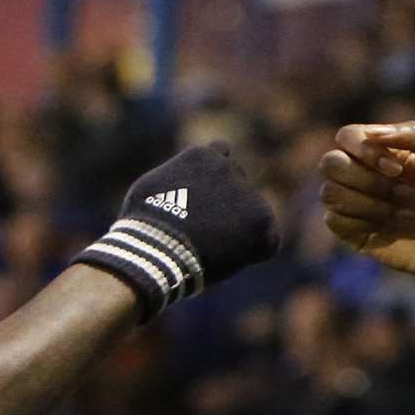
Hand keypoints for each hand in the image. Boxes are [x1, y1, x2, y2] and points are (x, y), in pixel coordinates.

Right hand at [76, 142, 279, 319]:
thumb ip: (178, 180)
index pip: (221, 155)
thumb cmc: (145, 224)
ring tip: (213, 250)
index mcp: (203, 156)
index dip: (215, 180)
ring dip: (240, 229)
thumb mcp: (153, 188)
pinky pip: (269, 239)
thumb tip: (183, 186)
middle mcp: (229, 168)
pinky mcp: (261, 219)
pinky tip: (231, 259)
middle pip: (237, 186)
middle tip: (207, 234)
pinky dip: (255, 251)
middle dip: (227, 206)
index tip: (205, 200)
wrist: (158, 247)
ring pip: (253, 213)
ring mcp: (247, 193)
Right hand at [320, 121, 414, 316]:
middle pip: (330, 162)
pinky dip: (362, 221)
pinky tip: (394, 228)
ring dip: (368, 202)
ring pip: (329, 192)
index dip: (364, 149)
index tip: (400, 170)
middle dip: (366, 178)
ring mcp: (361, 206)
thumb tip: (373, 134)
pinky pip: (333, 220)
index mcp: (388, 151)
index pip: (348, 136)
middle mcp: (368, 175)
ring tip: (404, 214)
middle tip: (403, 193)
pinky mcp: (359, 235)